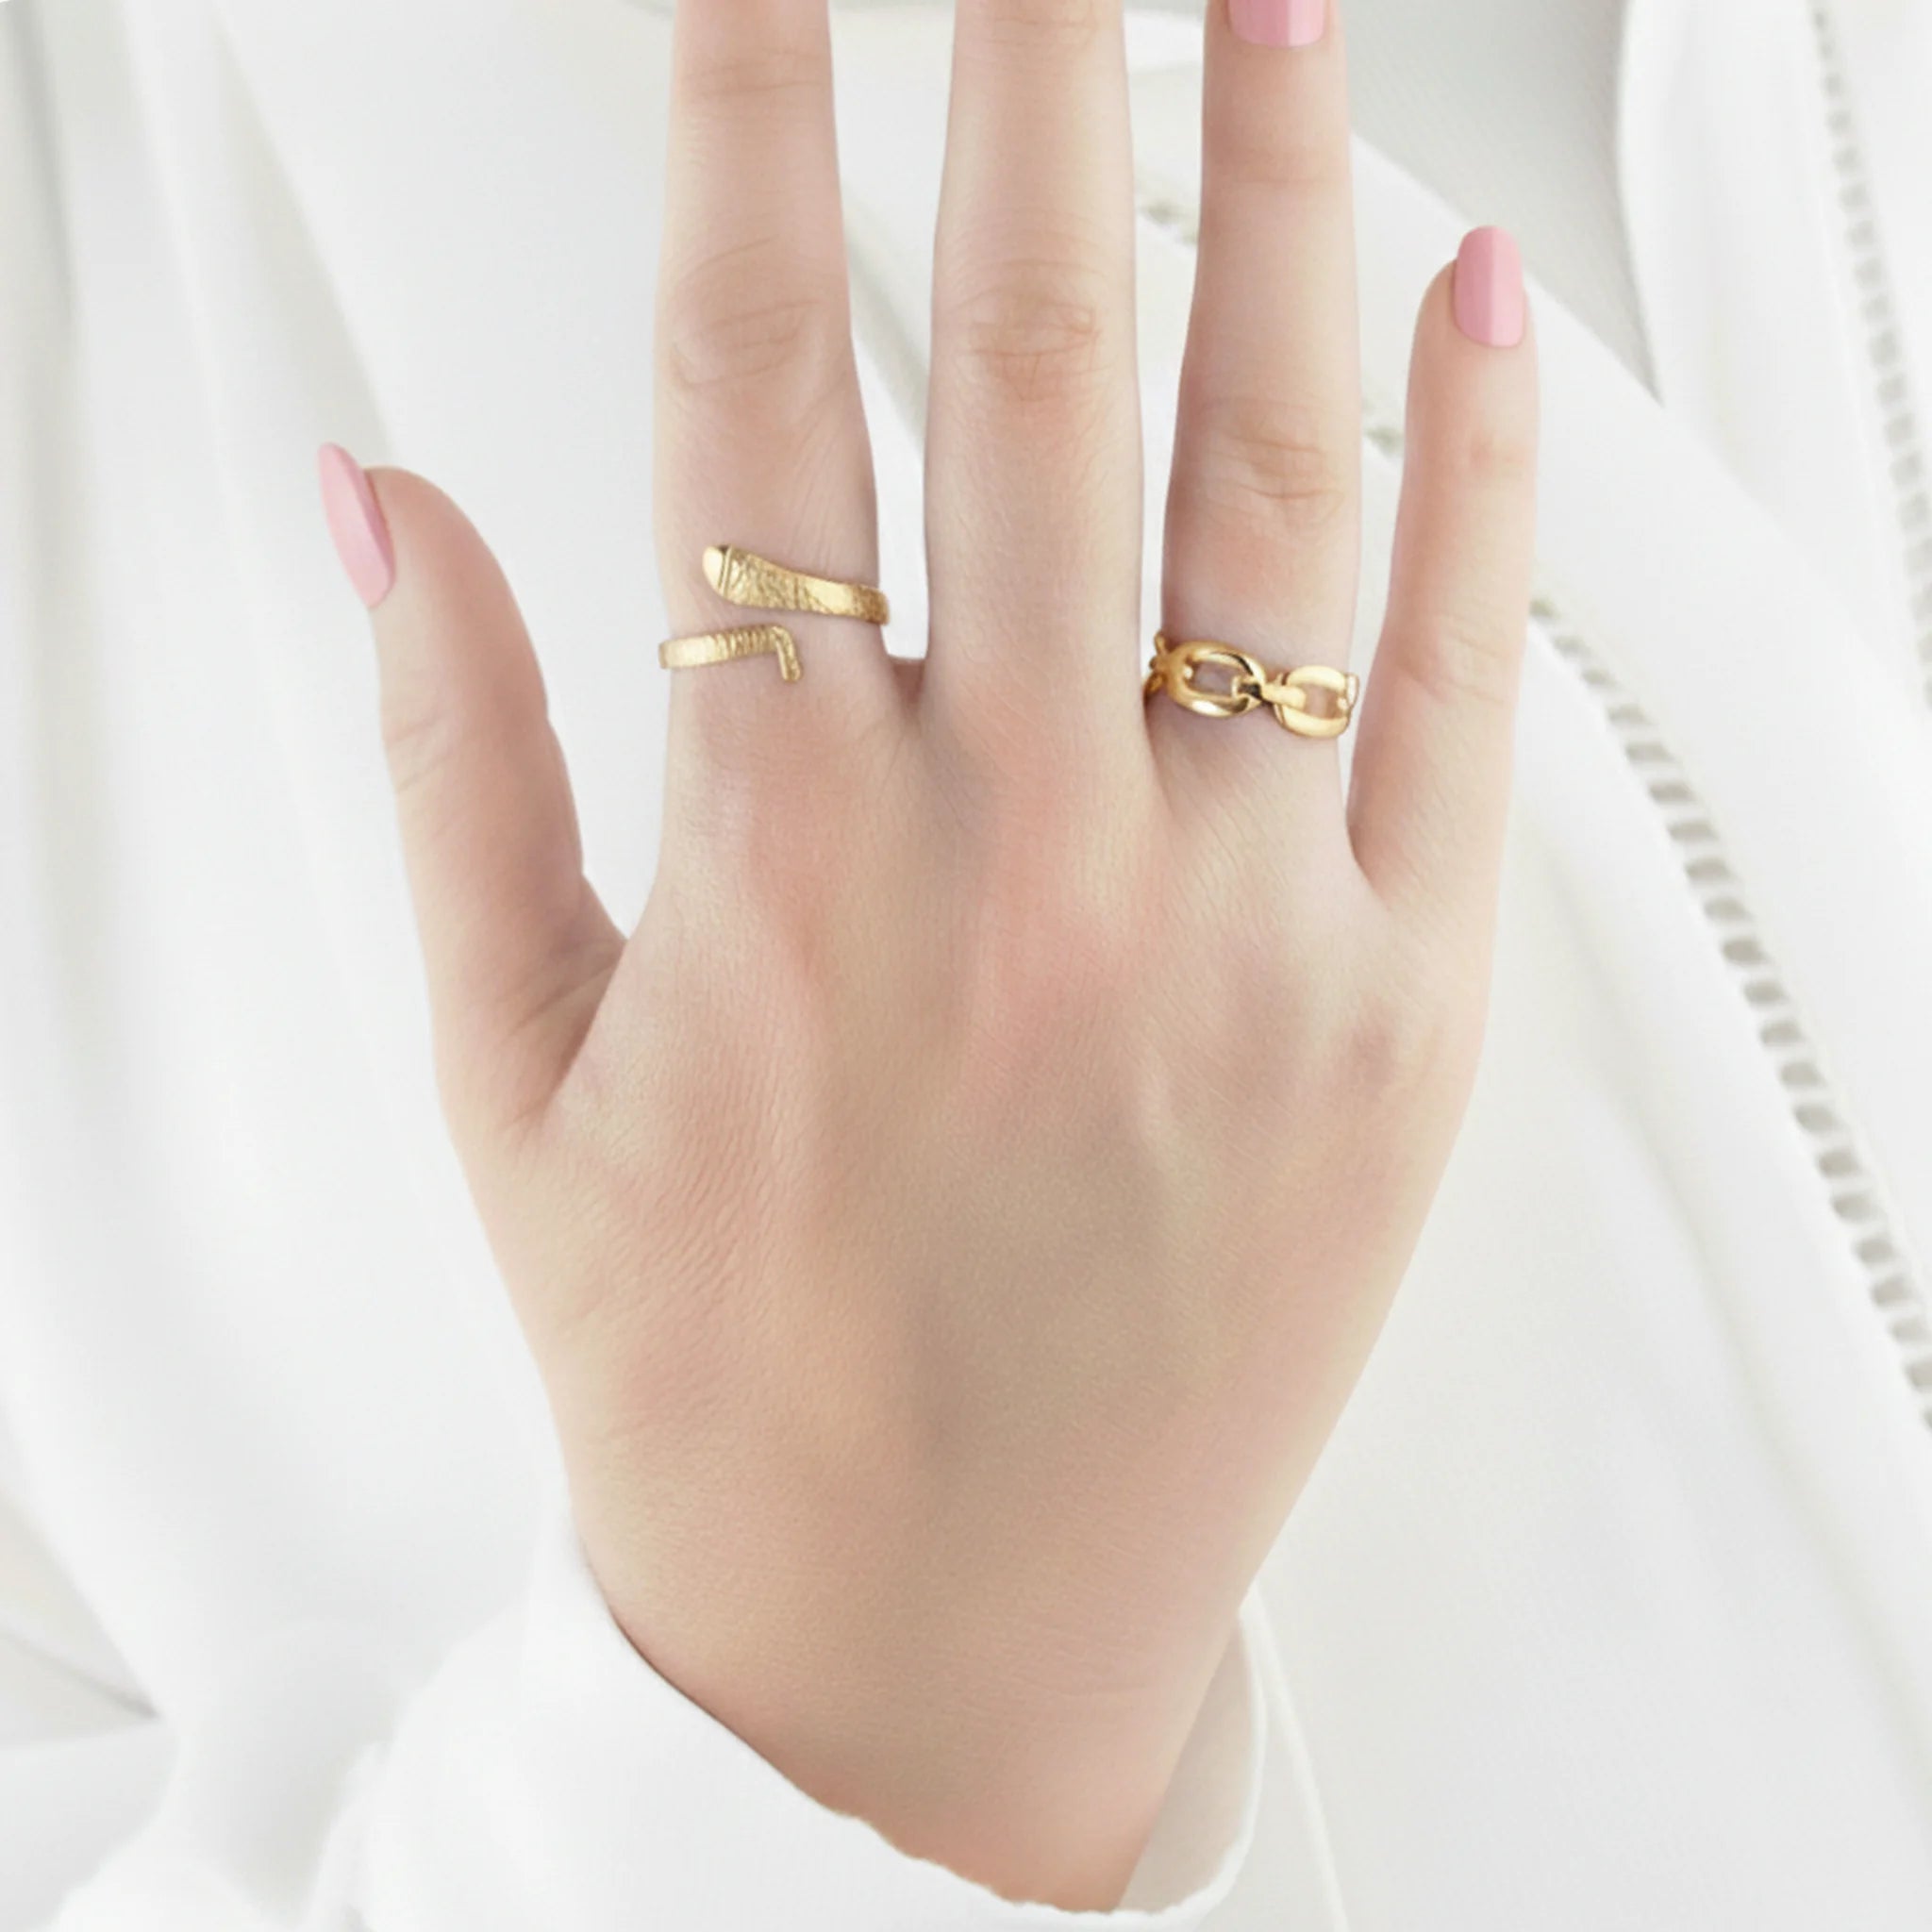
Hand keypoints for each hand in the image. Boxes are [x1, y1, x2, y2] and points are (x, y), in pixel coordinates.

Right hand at [319, 0, 1535, 1909]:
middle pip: (1035, 353)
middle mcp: (1018, 854)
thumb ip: (449, 759)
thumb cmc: (724, 1386)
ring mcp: (1235, 927)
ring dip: (1273, 196)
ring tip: (1266, 3)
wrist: (921, 1646)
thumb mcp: (511, 1079)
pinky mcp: (1397, 1021)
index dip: (750, 108)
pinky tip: (1464, 291)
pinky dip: (1472, 465)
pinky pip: (1459, 688)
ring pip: (1272, 477)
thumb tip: (380, 504)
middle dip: (1036, 62)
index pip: (746, 373)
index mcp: (776, 851)